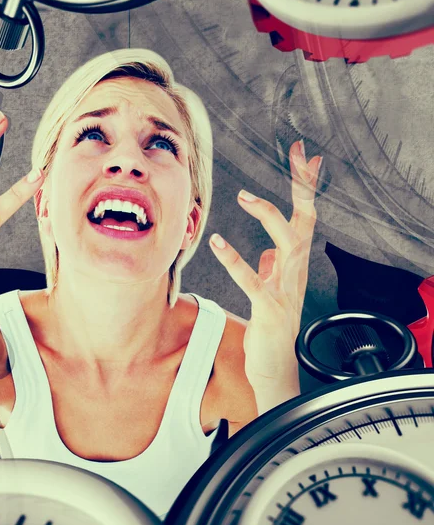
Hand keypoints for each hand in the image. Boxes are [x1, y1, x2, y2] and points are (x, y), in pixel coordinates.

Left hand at [209, 140, 320, 409]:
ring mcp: (286, 290)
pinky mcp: (269, 309)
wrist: (274, 368)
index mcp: (295, 265)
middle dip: (303, 187)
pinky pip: (253, 280)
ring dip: (269, 216)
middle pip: (305, 221)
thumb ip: (274, 270)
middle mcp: (296, 272)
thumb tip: (268, 254)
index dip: (305, 188)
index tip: (304, 157)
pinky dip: (236, 260)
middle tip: (298, 156)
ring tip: (246, 195)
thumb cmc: (272, 328)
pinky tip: (219, 242)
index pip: (304, 217)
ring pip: (288, 244)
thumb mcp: (274, 292)